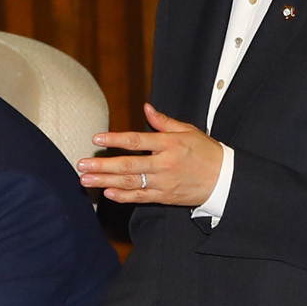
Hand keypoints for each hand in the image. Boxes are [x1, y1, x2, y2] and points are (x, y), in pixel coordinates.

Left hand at [76, 104, 222, 206]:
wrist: (225, 179)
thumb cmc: (206, 152)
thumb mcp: (188, 131)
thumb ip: (164, 122)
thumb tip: (146, 108)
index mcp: (169, 144)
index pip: (138, 141)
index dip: (116, 139)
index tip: (97, 139)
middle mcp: (165, 164)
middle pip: (129, 165)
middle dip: (103, 165)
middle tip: (81, 165)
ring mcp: (164, 182)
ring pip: (131, 183)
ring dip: (106, 181)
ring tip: (86, 180)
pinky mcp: (165, 196)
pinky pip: (141, 198)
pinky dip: (124, 196)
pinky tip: (107, 193)